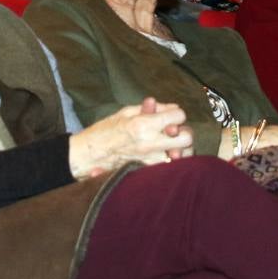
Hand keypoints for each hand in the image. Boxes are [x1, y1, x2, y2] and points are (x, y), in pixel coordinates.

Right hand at [68, 97, 192, 177]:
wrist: (90, 154)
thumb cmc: (105, 130)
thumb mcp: (126, 112)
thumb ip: (150, 109)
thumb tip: (170, 107)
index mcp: (143, 124)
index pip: (178, 116)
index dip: (176, 114)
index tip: (169, 115)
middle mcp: (150, 143)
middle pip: (187, 137)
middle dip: (183, 131)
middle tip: (174, 131)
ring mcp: (151, 160)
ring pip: (184, 155)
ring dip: (181, 148)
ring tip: (171, 144)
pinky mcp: (150, 171)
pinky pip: (172, 166)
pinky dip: (172, 160)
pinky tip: (165, 154)